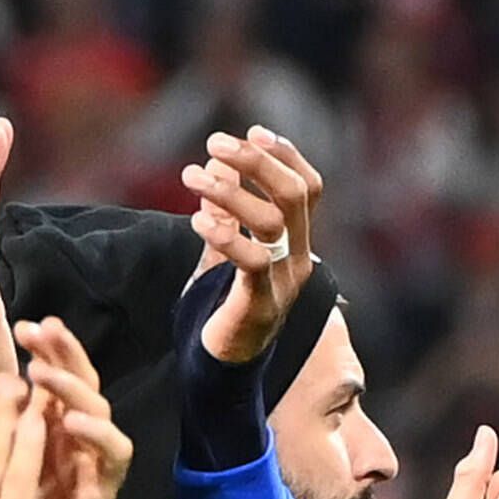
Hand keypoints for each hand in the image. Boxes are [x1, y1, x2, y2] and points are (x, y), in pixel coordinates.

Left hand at [13, 314, 128, 498]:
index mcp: (39, 431)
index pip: (47, 378)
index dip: (41, 350)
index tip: (22, 327)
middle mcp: (68, 443)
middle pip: (78, 383)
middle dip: (63, 354)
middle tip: (43, 332)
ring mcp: (86, 466)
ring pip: (100, 411)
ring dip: (75, 388)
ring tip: (45, 375)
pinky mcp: (99, 494)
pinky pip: (113, 456)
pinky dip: (98, 434)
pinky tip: (73, 421)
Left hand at [187, 127, 325, 367]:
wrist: (223, 366)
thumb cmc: (224, 303)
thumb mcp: (225, 245)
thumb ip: (227, 205)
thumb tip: (218, 159)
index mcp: (296, 243)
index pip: (309, 187)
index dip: (286, 155)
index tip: (253, 131)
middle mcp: (299, 260)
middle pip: (294, 195)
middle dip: (255, 161)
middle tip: (214, 143)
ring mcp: (283, 283)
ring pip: (271, 221)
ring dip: (228, 190)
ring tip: (190, 175)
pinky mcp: (261, 305)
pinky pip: (252, 261)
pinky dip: (225, 234)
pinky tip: (197, 219)